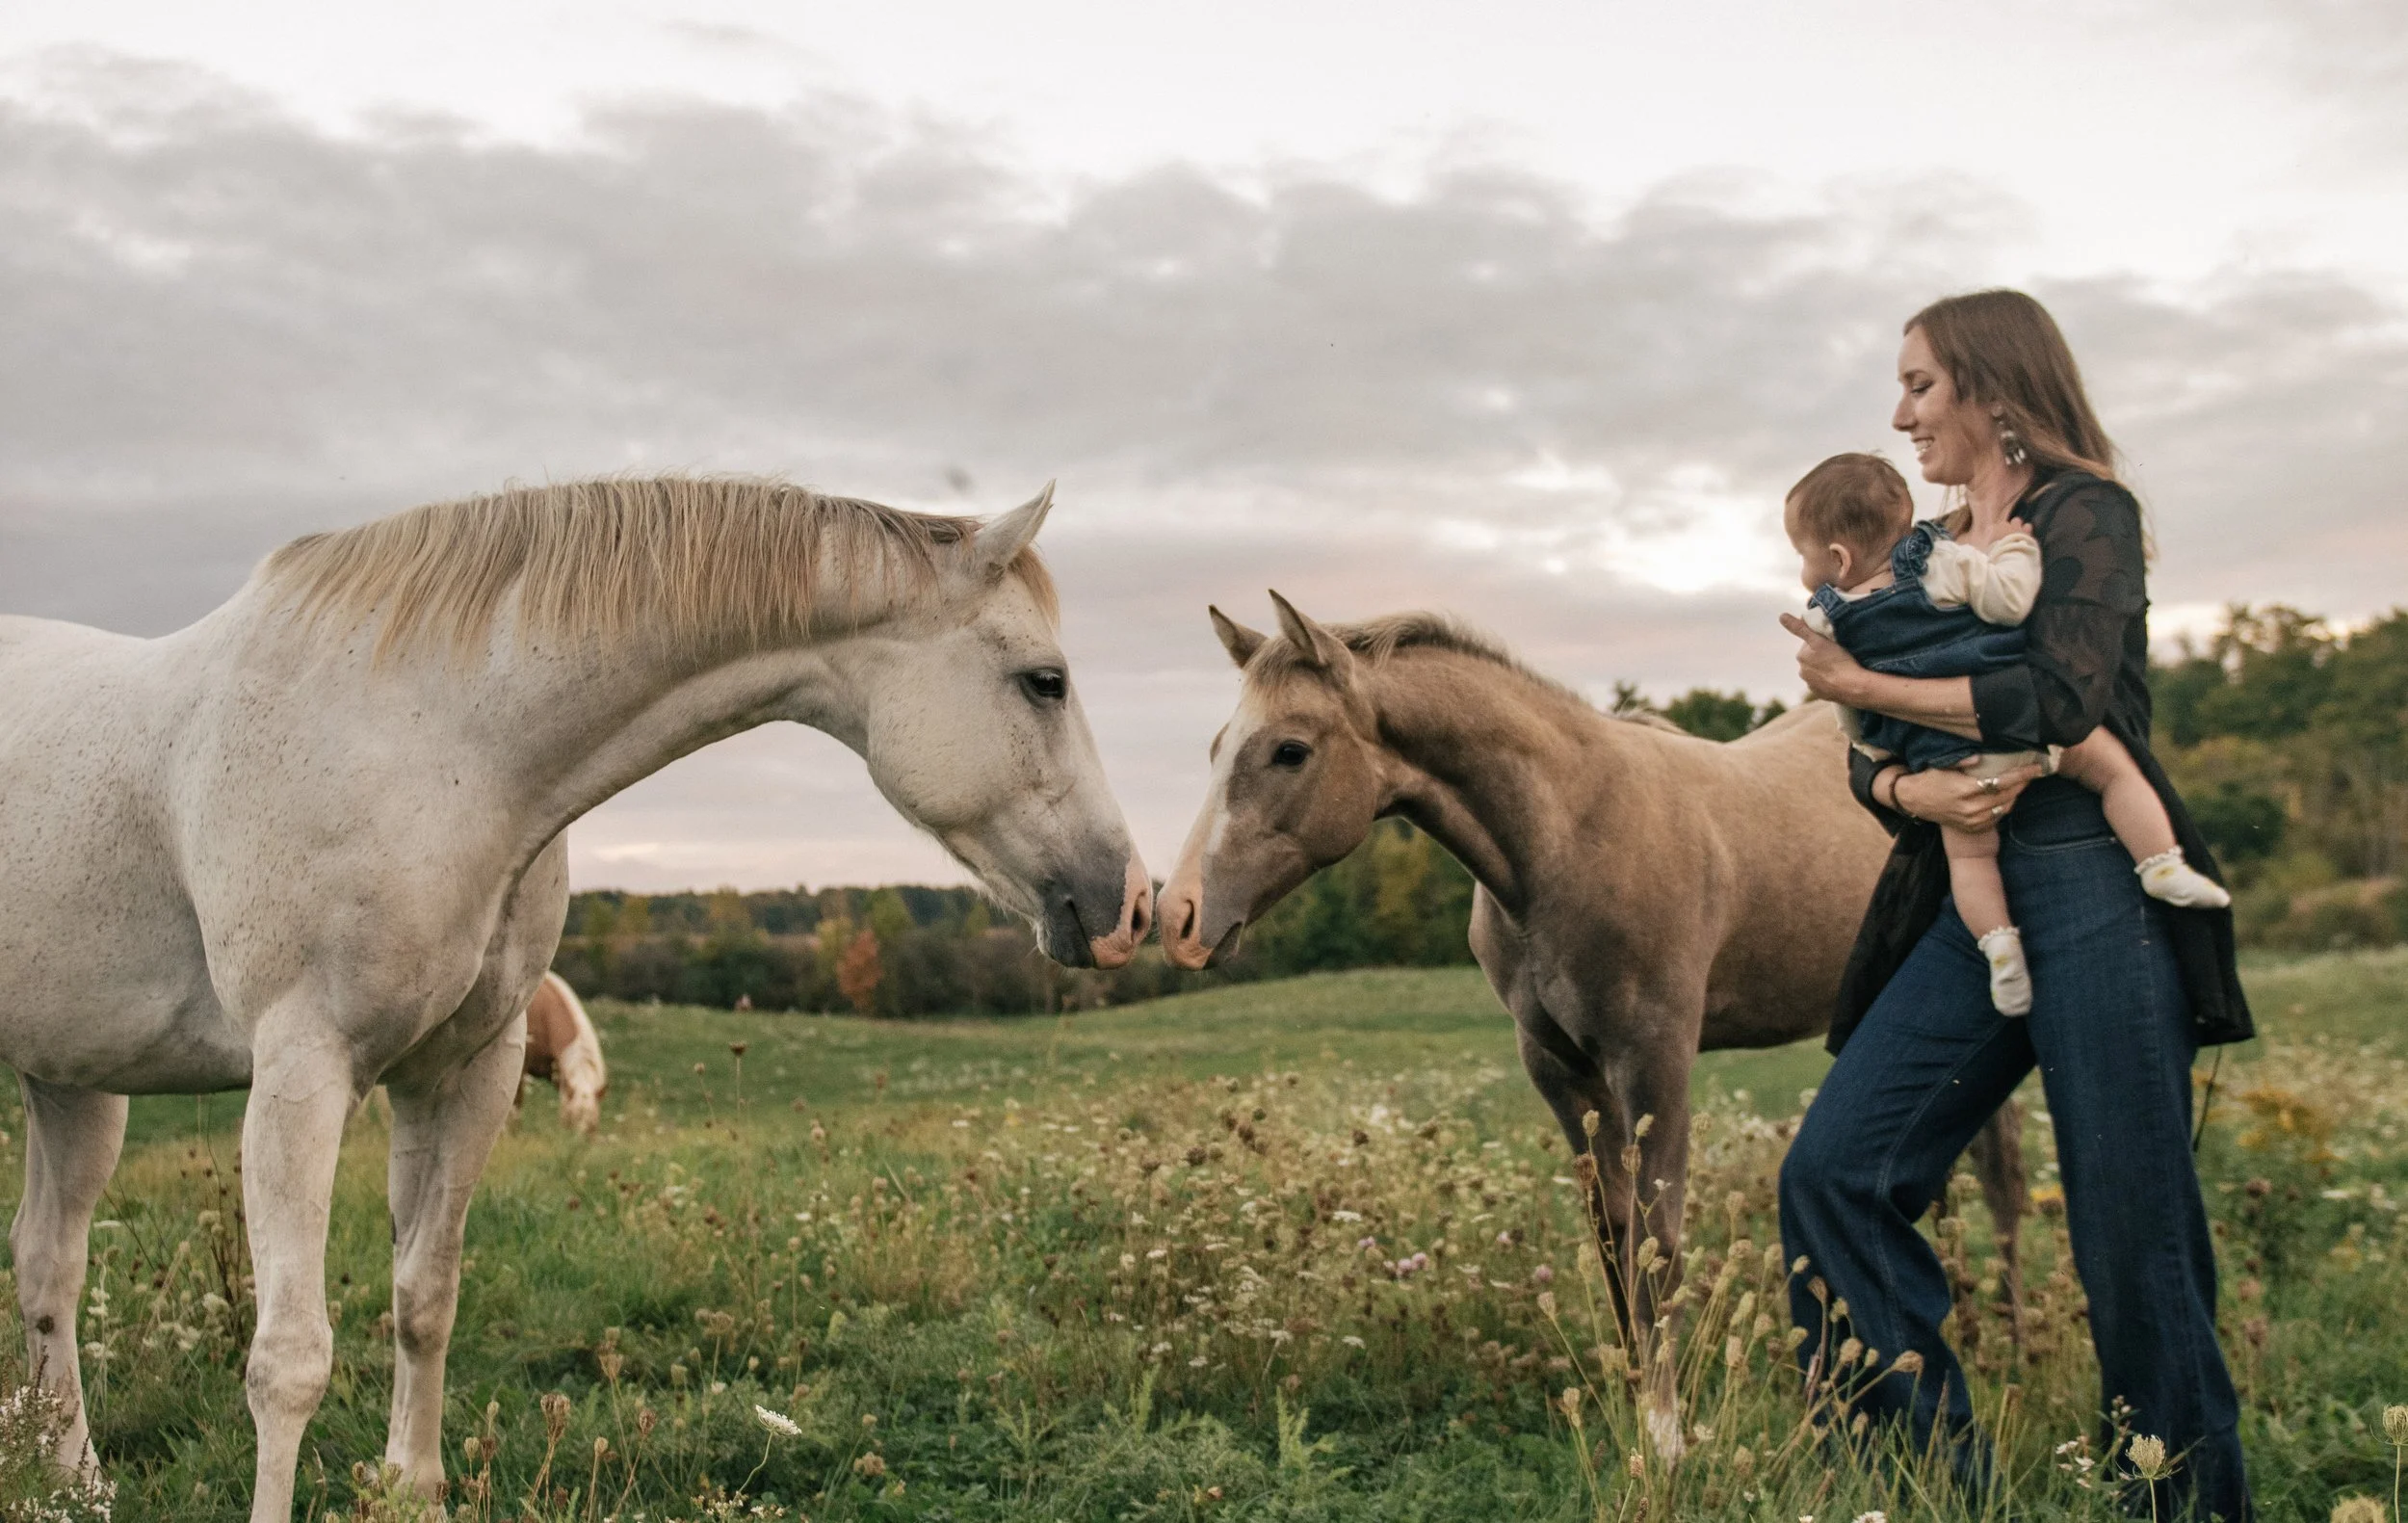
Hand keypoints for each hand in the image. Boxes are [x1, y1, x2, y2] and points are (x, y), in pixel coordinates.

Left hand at [1780, 612, 1866, 703]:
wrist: (1853, 686)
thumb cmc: (1837, 660)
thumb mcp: (1819, 640)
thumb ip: (1800, 628)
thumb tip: (1781, 616)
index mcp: (1801, 657)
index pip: (1810, 644)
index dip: (1822, 641)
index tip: (1833, 643)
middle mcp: (1802, 672)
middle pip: (1814, 658)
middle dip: (1823, 655)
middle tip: (1838, 654)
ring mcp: (1812, 684)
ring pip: (1819, 671)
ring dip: (1826, 668)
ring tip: (1840, 666)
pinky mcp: (1821, 694)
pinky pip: (1825, 683)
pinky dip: (1830, 680)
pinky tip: (1839, 677)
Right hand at [1893, 758, 2046, 832]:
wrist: (1914, 800)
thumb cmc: (1930, 778)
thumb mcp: (1943, 765)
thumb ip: (1962, 761)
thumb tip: (1981, 758)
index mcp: (1964, 790)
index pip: (2001, 782)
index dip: (2021, 775)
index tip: (2036, 768)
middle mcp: (1970, 808)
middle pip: (2006, 795)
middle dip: (2022, 783)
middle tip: (2032, 773)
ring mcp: (1971, 820)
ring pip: (2004, 808)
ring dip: (2015, 796)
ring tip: (2021, 784)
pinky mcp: (1971, 827)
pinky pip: (1996, 818)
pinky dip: (2005, 807)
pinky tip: (2007, 798)